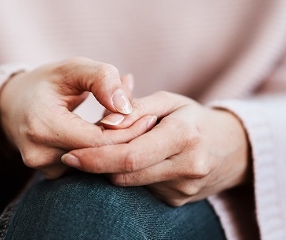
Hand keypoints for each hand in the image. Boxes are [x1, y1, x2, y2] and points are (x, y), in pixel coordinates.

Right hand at [0, 57, 155, 178]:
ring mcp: (43, 169)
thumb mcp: (72, 68)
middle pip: (99, 156)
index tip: (149, 117)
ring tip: (125, 123)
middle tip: (146, 121)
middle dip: (125, 139)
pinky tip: (106, 134)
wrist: (11, 105)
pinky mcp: (49, 175)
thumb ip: (102, 79)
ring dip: (113, 146)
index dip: (128, 131)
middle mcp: (39, 154)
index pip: (99, 140)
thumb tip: (126, 108)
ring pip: (94, 165)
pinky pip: (85, 167)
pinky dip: (100, 152)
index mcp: (43, 125)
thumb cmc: (45, 83)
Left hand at [61, 91, 250, 205]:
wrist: (232, 148)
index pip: (129, 156)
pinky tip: (137, 161)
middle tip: (74, 156)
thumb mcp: (168, 101)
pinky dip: (130, 176)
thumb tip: (105, 123)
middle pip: (125, 175)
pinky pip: (141, 189)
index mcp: (184, 135)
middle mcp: (187, 166)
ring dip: (114, 169)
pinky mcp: (178, 200)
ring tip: (117, 149)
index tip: (70, 155)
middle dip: (96, 165)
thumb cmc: (192, 117)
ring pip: (130, 184)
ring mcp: (184, 189)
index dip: (95, 158)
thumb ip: (135, 108)